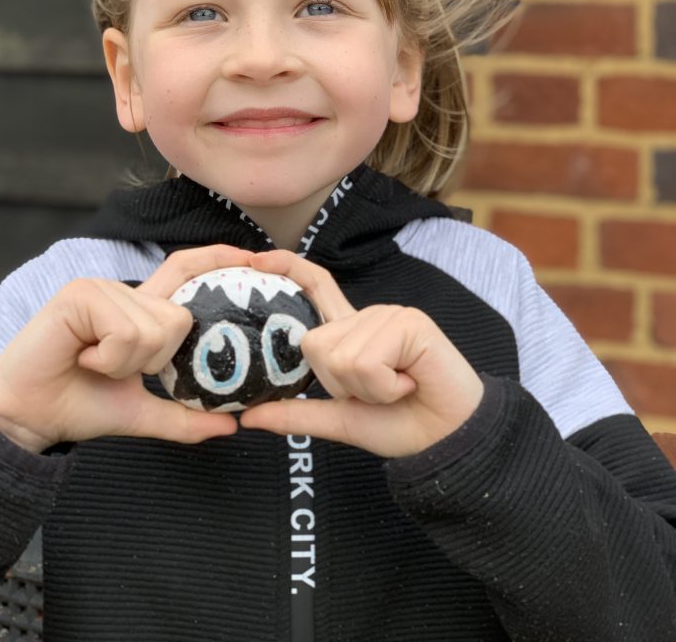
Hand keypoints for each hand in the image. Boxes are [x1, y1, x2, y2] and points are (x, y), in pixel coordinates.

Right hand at [0, 244, 253, 452]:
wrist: (28, 417)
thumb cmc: (79, 405)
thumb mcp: (142, 413)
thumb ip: (185, 416)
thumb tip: (232, 426)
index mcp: (141, 311)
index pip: (188, 271)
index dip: (222, 260)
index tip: (262, 259)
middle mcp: (126, 293)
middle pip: (179, 316)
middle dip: (156, 359)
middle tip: (118, 370)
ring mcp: (102, 289)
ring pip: (154, 327)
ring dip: (128, 364)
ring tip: (94, 365)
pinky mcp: (80, 294)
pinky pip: (125, 332)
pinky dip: (108, 359)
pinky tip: (81, 358)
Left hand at [239, 250, 483, 457]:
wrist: (449, 439)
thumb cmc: (402, 424)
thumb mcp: (341, 419)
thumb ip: (297, 413)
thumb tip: (248, 416)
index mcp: (350, 333)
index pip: (315, 288)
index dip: (288, 269)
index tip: (256, 260)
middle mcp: (366, 317)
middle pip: (315, 343)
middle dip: (339, 384)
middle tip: (379, 391)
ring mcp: (388, 315)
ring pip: (340, 357)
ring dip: (367, 389)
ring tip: (398, 388)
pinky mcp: (409, 323)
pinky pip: (367, 362)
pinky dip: (384, 388)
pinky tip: (409, 383)